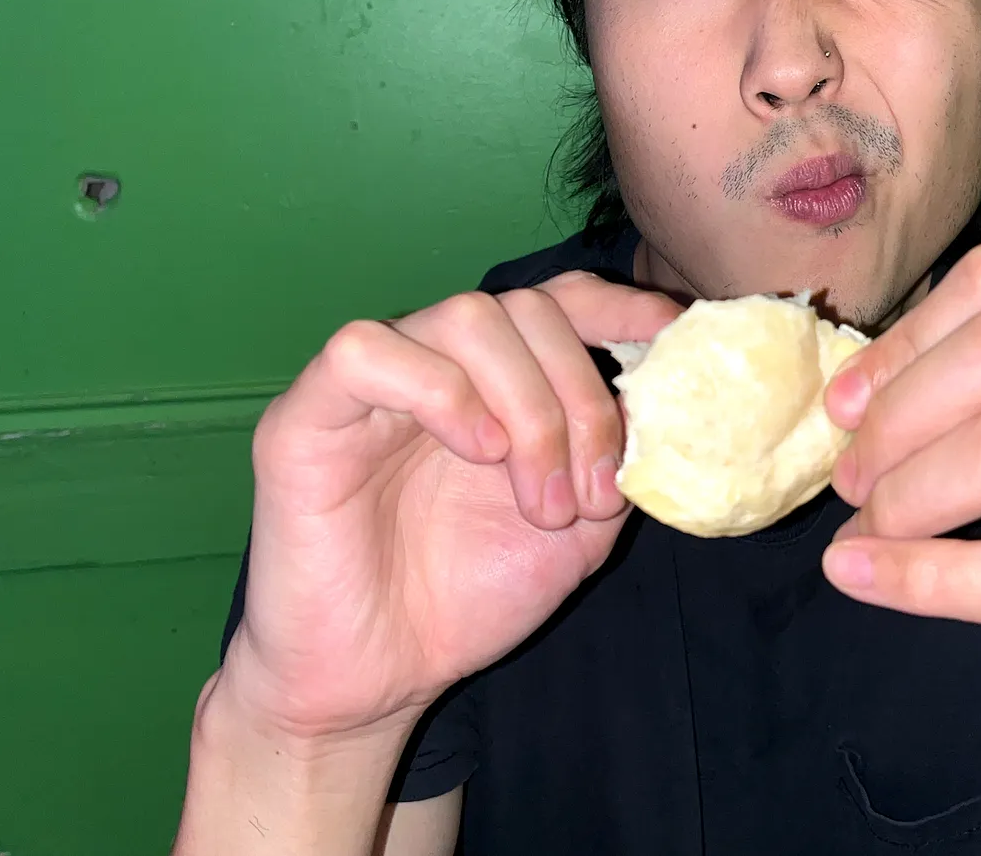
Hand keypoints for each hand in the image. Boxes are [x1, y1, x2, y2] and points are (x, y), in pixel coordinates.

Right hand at [222, 271, 681, 741]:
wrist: (380, 680)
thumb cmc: (469, 598)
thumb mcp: (578, 528)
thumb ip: (615, 459)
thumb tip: (665, 407)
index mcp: (499, 380)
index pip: (559, 301)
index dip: (619, 307)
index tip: (674, 337)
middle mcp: (438, 363)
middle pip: (526, 309)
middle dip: (581, 396)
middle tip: (593, 495)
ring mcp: (372, 383)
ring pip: (464, 318)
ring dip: (529, 407)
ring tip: (541, 501)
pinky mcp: (306, 415)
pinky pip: (366, 352)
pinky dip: (440, 390)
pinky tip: (476, 451)